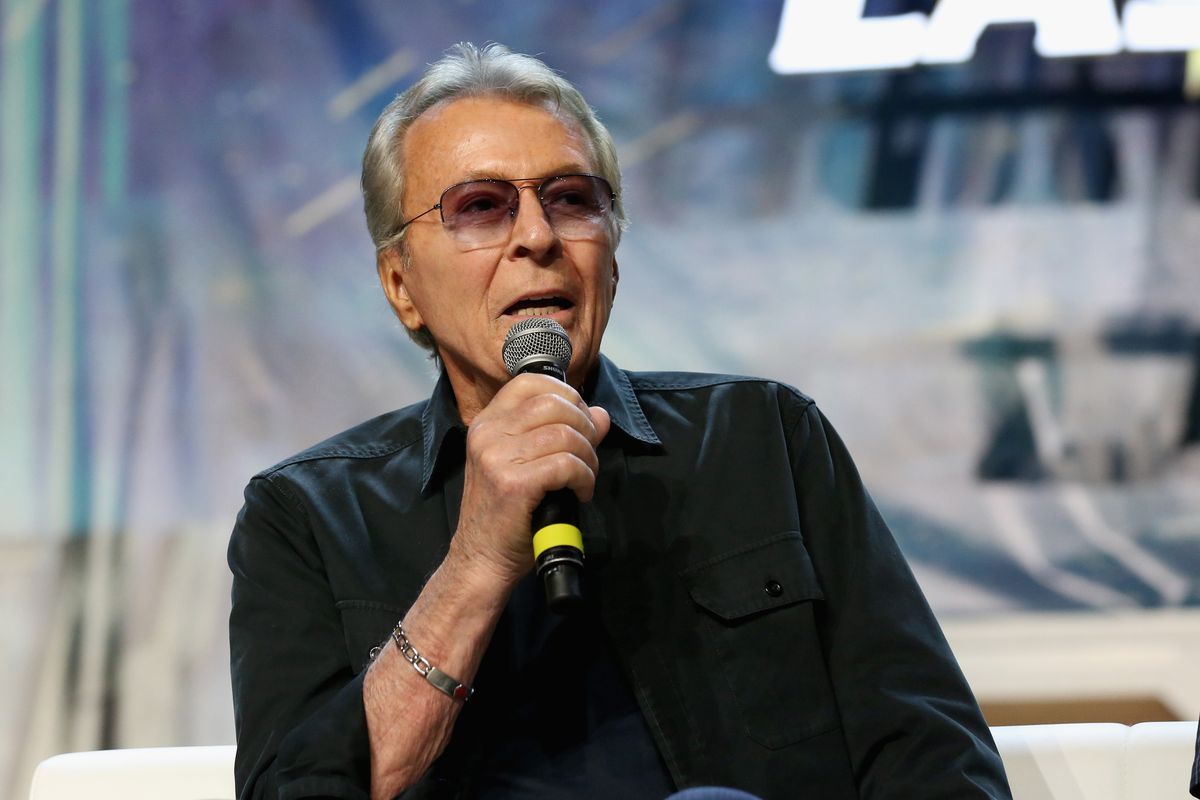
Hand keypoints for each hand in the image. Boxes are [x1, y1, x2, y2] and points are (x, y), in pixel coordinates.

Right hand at [450, 373, 610, 588]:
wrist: (481, 560)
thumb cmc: (506, 514)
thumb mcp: (528, 466)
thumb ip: (562, 435)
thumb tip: (600, 415)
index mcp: (487, 423)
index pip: (530, 382)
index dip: (565, 394)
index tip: (579, 421)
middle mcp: (487, 433)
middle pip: (555, 404)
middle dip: (585, 428)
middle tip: (588, 456)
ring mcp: (496, 457)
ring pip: (565, 434)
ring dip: (588, 457)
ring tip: (584, 478)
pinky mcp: (513, 483)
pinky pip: (567, 464)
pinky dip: (584, 478)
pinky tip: (580, 493)